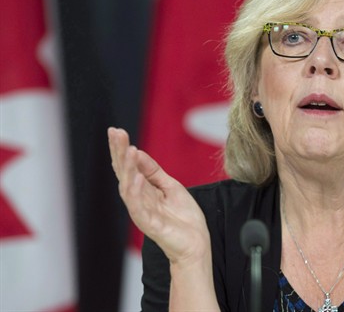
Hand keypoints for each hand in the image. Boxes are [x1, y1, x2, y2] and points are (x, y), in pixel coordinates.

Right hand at [108, 127, 210, 263]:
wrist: (196, 243)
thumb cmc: (184, 218)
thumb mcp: (171, 186)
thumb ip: (154, 172)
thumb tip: (138, 152)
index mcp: (143, 190)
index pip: (129, 167)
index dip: (122, 149)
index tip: (116, 131)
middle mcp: (138, 199)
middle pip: (125, 173)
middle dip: (120, 153)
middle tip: (116, 133)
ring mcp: (142, 212)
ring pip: (128, 187)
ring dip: (127, 168)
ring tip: (128, 150)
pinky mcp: (149, 224)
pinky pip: (138, 207)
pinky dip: (136, 192)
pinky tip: (136, 178)